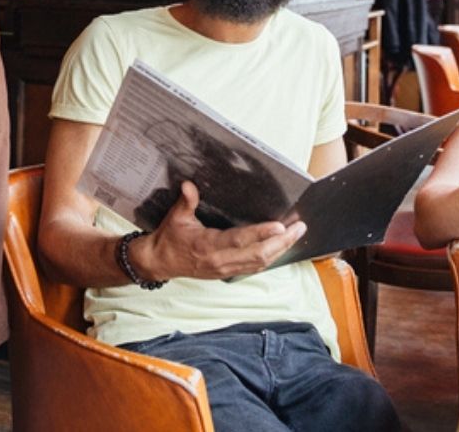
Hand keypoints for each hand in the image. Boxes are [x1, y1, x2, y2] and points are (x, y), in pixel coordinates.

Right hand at [134, 181, 304, 280]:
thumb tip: (189, 185)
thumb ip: (186, 201)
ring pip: (260, 263)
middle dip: (282, 242)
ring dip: (280, 250)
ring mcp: (225, 269)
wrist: (160, 263)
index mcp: (208, 246)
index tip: (280, 226)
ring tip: (296, 234)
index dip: (261, 234)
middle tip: (299, 227)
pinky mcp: (227, 273)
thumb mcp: (175, 217)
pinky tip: (281, 247)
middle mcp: (220, 261)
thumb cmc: (169, 238)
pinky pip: (254, 267)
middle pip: (258, 255)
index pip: (240, 240)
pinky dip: (270, 257)